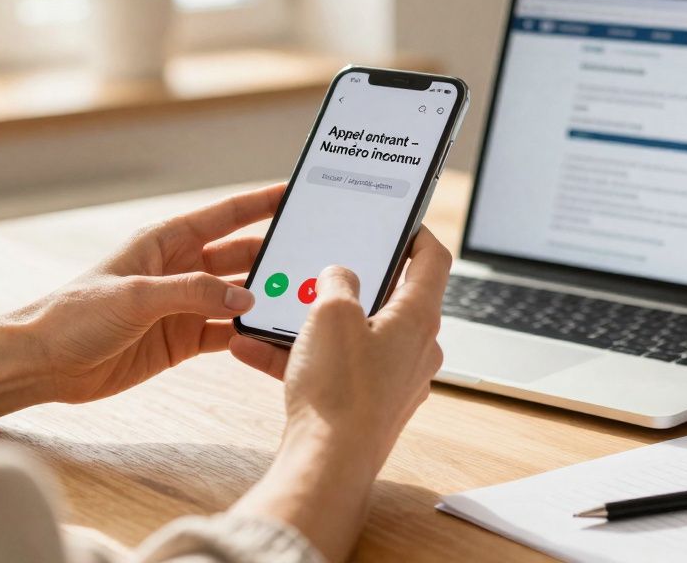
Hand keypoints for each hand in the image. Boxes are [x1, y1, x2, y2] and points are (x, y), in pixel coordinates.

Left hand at [26, 183, 284, 404]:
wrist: (44, 363)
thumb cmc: (75, 314)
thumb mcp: (136, 296)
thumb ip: (193, 293)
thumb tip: (246, 298)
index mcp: (166, 241)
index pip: (226, 215)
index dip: (262, 202)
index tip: (296, 193)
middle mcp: (181, 269)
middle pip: (241, 256)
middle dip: (275, 255)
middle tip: (314, 257)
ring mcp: (184, 305)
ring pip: (239, 295)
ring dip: (267, 297)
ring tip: (303, 299)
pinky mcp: (183, 339)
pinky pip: (227, 331)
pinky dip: (249, 333)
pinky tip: (273, 334)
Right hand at [230, 228, 451, 561]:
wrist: (328, 465)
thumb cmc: (339, 389)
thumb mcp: (330, 313)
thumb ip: (337, 281)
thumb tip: (340, 276)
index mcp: (419, 317)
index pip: (433, 259)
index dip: (416, 232)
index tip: (397, 220)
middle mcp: (416, 349)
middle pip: (392, 298)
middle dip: (352, 281)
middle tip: (325, 264)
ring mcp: (394, 380)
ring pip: (355, 335)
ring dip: (313, 321)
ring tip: (274, 310)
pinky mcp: (368, 406)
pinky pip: (335, 368)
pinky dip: (301, 356)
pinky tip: (253, 349)